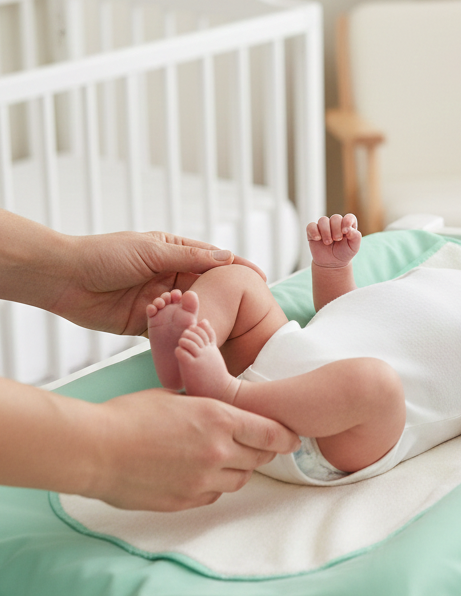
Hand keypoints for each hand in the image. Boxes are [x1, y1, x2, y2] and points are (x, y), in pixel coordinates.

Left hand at [52, 230, 266, 336]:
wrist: (65, 279)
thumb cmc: (104, 256)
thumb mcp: (151, 251)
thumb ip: (189, 258)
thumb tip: (227, 257)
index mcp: (173, 252)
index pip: (213, 260)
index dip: (237, 269)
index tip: (260, 280)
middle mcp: (170, 276)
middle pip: (206, 289)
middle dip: (225, 300)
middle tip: (249, 314)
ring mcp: (160, 301)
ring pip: (191, 312)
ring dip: (203, 320)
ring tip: (225, 331)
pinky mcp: (147, 324)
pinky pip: (172, 332)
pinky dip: (184, 337)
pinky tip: (199, 343)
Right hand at [89, 389, 301, 510]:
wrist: (96, 449)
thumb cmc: (129, 415)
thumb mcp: (176, 397)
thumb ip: (205, 407)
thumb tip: (218, 410)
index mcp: (218, 419)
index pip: (270, 434)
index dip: (285, 437)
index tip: (292, 438)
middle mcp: (218, 451)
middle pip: (259, 459)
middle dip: (260, 452)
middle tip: (255, 446)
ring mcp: (202, 480)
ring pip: (239, 480)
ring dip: (237, 470)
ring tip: (221, 458)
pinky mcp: (185, 501)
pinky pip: (213, 495)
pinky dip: (213, 486)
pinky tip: (198, 474)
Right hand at [306, 214, 361, 268]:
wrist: (332, 263)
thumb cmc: (344, 253)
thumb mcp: (354, 247)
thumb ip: (356, 236)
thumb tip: (348, 229)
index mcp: (347, 225)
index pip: (349, 217)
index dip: (347, 221)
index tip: (345, 232)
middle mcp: (335, 223)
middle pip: (335, 218)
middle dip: (336, 229)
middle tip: (337, 240)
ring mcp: (324, 226)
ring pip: (323, 220)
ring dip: (326, 231)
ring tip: (328, 242)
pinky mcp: (313, 231)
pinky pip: (311, 226)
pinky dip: (314, 231)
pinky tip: (317, 238)